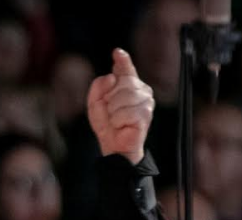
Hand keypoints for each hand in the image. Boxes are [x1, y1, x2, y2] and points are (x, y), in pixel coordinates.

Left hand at [87, 48, 153, 164]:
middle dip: (110, 98)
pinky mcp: (146, 113)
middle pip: (122, 82)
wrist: (114, 145)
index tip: (117, 53)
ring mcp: (146, 100)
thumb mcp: (95, 103)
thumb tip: (111, 77)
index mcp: (127, 84)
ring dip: (114, 111)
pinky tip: (122, 125)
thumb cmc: (107, 124)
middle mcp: (140, 89)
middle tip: (111, 112)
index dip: (122, 60)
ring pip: (124, 96)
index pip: (125, 68)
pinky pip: (126, 111)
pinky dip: (118, 120)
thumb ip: (98, 86)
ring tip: (117, 120)